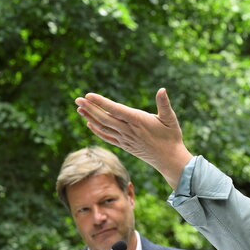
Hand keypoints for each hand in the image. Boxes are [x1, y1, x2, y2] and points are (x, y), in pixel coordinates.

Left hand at [75, 88, 192, 188]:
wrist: (169, 159)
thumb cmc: (171, 137)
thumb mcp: (170, 119)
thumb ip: (164, 104)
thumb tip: (162, 89)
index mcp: (138, 121)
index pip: (115, 110)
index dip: (101, 102)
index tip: (88, 95)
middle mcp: (128, 131)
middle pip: (104, 118)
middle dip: (90, 108)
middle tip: (77, 99)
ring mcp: (125, 139)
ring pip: (103, 128)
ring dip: (90, 117)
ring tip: (79, 108)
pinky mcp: (124, 145)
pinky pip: (107, 137)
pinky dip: (97, 130)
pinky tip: (89, 124)